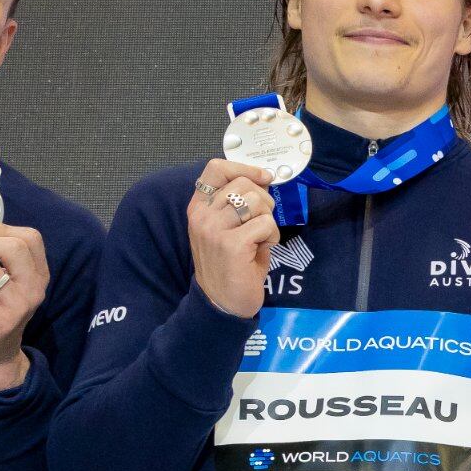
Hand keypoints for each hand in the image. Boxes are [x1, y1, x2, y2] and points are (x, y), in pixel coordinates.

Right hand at [189, 160, 281, 319]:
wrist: (223, 303)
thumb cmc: (232, 264)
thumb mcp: (227, 227)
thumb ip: (238, 202)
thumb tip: (263, 178)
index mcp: (198, 208)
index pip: (216, 168)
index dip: (244, 168)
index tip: (263, 178)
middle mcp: (202, 216)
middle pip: (243, 183)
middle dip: (263, 200)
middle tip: (261, 223)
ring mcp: (214, 229)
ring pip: (256, 202)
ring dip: (267, 220)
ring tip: (259, 238)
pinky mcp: (231, 244)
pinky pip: (266, 223)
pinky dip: (271, 236)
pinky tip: (260, 250)